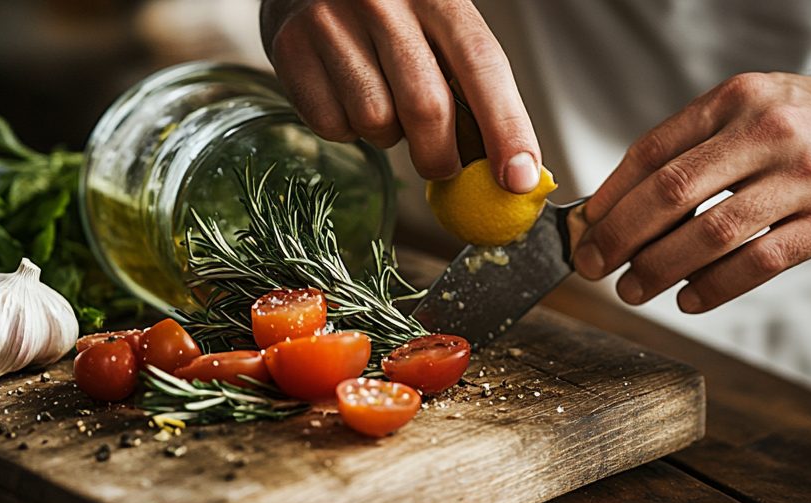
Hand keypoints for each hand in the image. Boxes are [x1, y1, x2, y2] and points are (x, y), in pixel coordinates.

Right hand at [259, 0, 540, 189]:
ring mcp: (332, 20)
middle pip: (427, 109)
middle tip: (442, 165)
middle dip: (441, 157)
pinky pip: (333, 126)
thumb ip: (470, 86)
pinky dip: (346, 129)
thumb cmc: (386, 13)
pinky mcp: (291, 48)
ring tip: (381, 100)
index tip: (519, 178)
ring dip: (387, 135)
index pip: (482, 66)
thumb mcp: (436, 25)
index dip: (506, 128)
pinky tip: (344, 95)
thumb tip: (508, 167)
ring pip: (377, 123)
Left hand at [574, 64, 810, 312]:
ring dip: (658, 269)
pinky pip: (758, 263)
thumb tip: (617, 207)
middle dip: (620, 237)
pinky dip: (713, 288)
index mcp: (738, 100)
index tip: (583, 229)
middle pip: (671, 193)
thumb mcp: (752, 112)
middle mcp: (769, 132)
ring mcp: (802, 177)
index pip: (653, 151)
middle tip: (592, 266)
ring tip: (631, 290)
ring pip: (710, 233)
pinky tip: (687, 300)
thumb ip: (693, 150)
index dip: (609, 196)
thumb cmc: (810, 129)